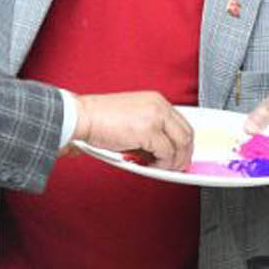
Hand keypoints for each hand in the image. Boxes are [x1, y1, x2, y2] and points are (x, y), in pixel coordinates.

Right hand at [73, 91, 193, 170]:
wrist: (81, 116)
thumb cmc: (98, 118)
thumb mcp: (132, 118)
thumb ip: (150, 130)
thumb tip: (162, 152)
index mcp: (155, 100)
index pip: (181, 123)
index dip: (183, 143)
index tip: (180, 154)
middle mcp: (159, 105)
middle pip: (186, 134)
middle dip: (184, 154)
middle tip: (176, 167)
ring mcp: (155, 117)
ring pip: (180, 145)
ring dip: (173, 161)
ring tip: (161, 168)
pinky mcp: (149, 131)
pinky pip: (166, 154)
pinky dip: (162, 164)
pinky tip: (150, 165)